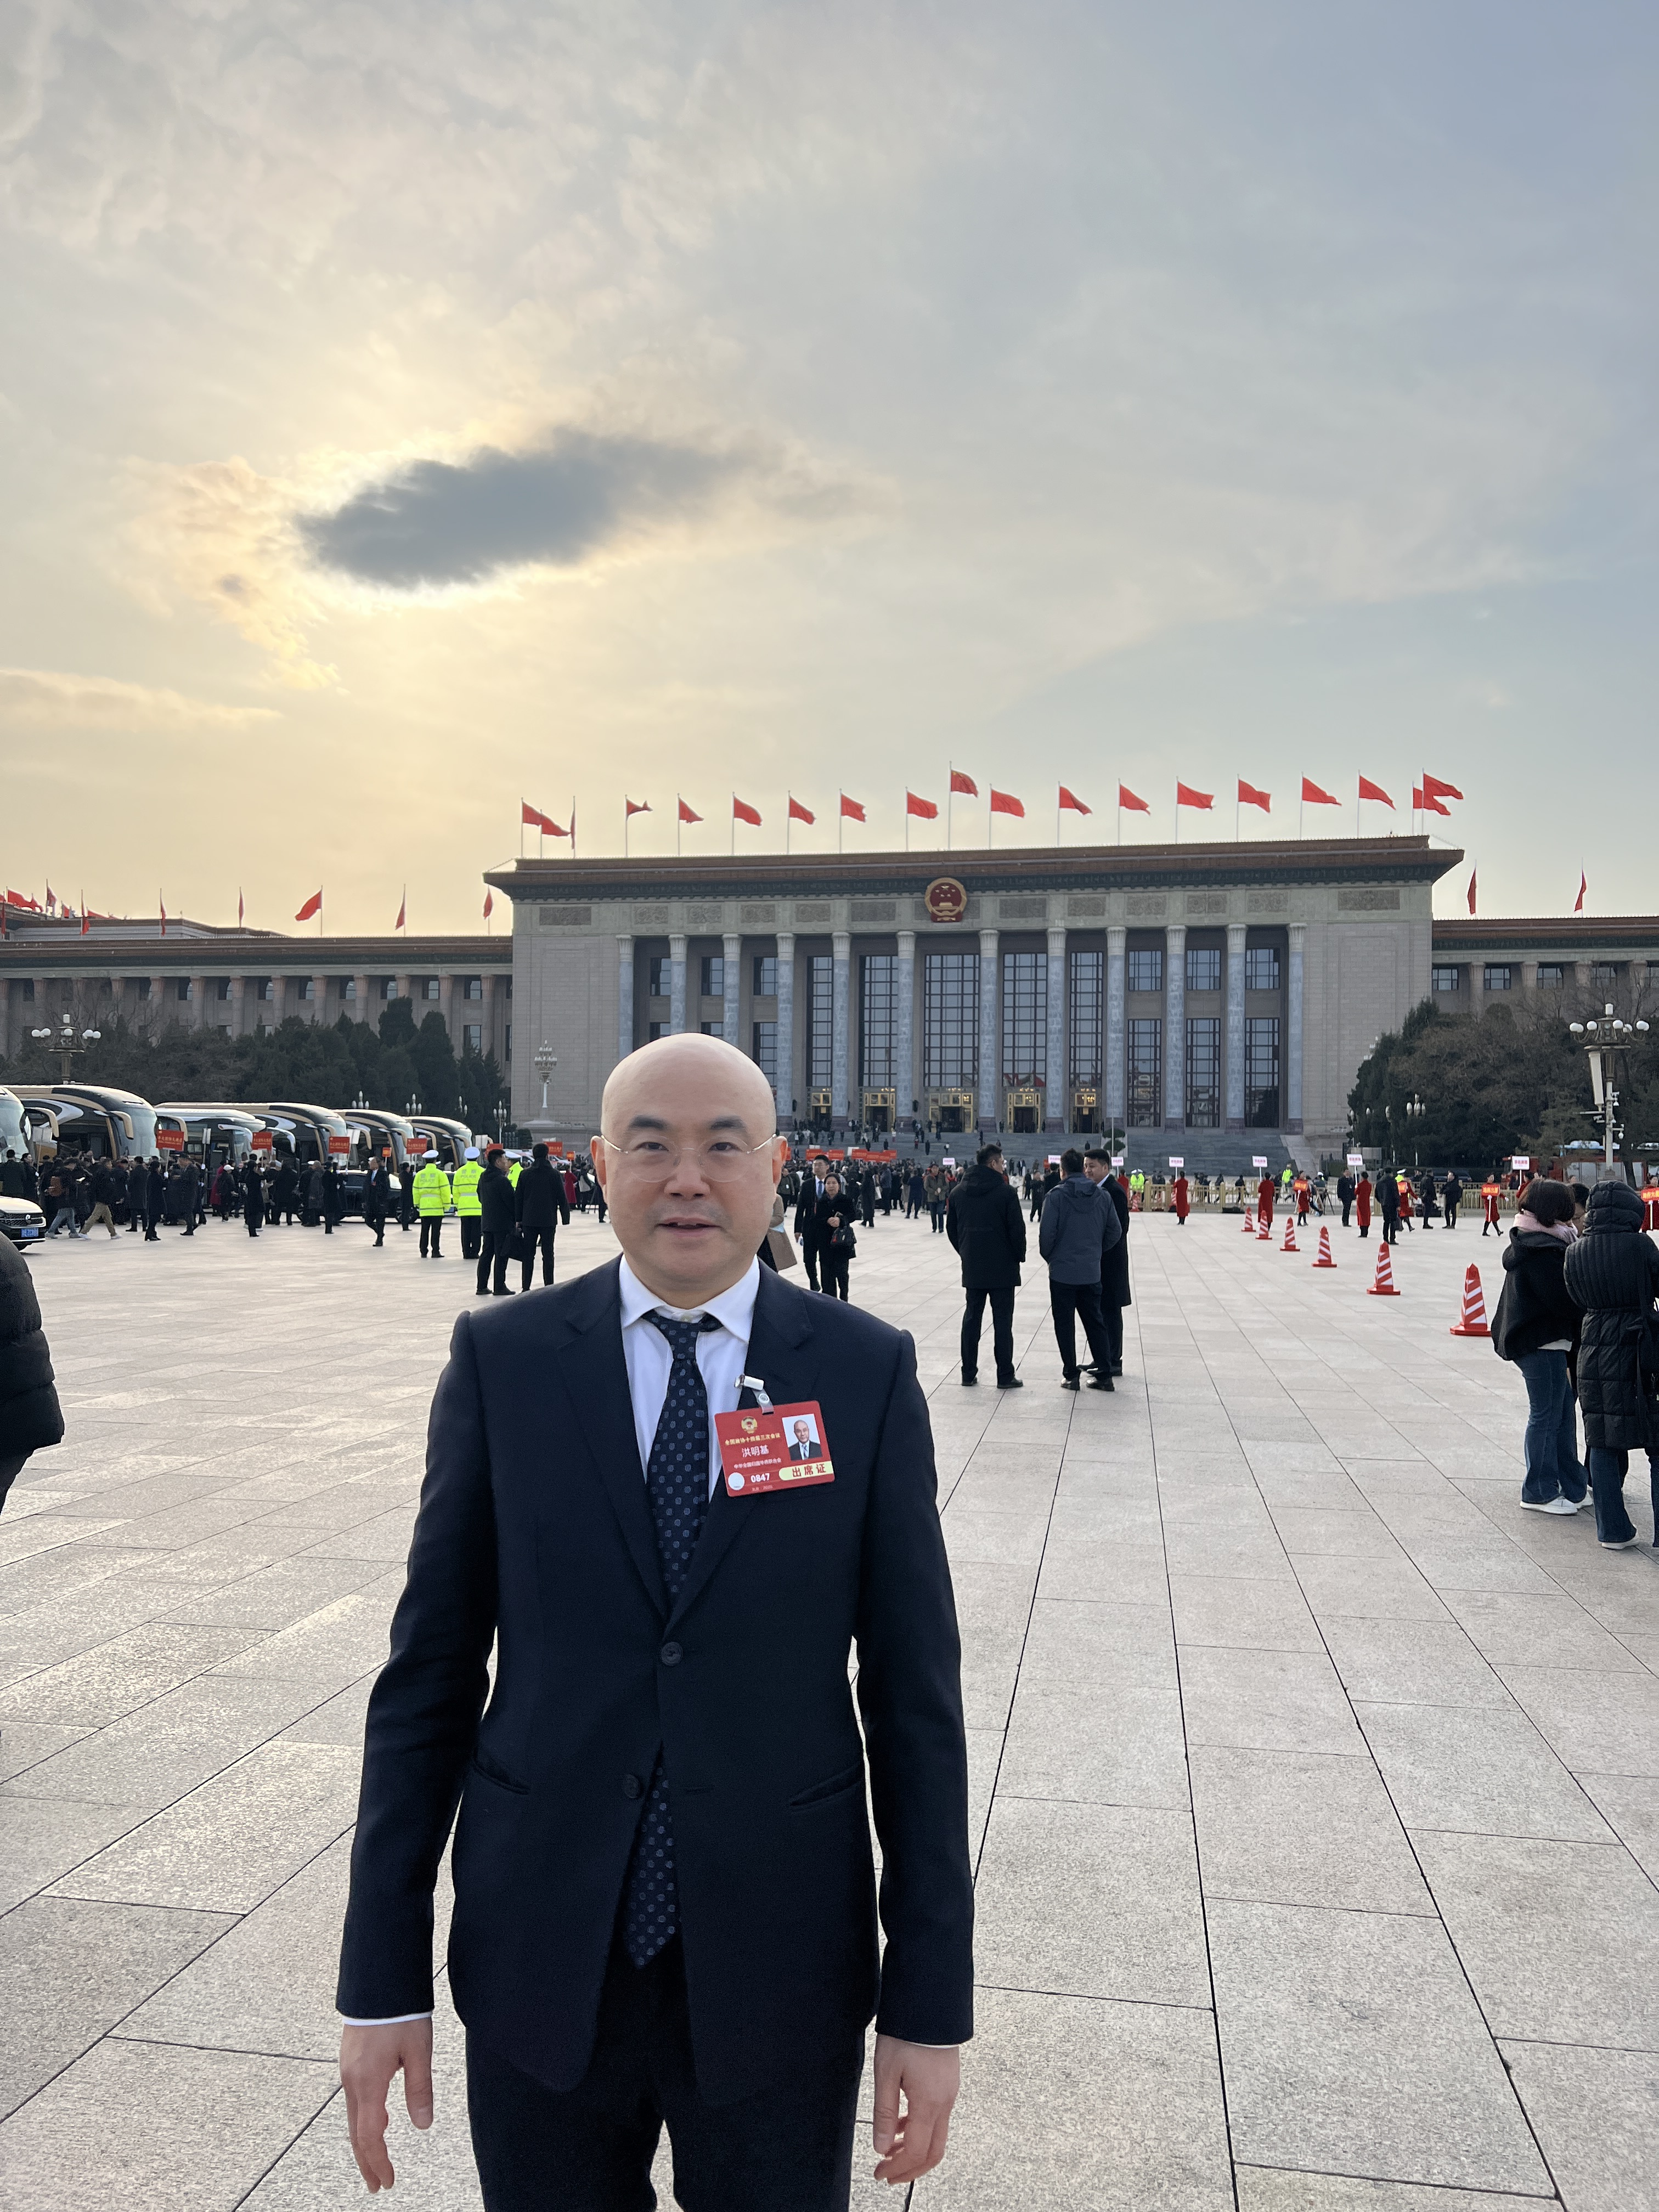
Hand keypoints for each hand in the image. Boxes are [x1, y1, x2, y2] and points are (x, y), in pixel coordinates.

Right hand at [340, 2019, 433, 2191]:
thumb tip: (422, 2124)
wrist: (380, 1982)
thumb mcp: (418, 2051)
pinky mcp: (350, 2060)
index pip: (369, 2136)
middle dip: (367, 2161)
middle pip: (355, 2133)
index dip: (378, 2162)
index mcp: (368, 2082)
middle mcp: (352, 2080)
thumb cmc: (399, 2012)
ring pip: (352, 2117)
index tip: (387, 2182)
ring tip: (375, 2161)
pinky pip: (353, 2100)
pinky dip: (361, 2120)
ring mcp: (348, 2070)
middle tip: (378, 2184)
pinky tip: (375, 2122)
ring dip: (363, 2142)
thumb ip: (419, 2089)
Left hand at [871, 2035, 958, 2184]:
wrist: (929, 2004)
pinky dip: (921, 2131)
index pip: (917, 2152)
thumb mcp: (886, 2073)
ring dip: (915, 2151)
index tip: (880, 2173)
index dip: (898, 2169)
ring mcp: (949, 2093)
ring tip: (891, 2152)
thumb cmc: (906, 2034)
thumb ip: (885, 2113)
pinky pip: (938, 2118)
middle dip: (911, 2169)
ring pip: (938, 2137)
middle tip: (888, 2174)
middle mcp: (945, 2102)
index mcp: (930, 2103)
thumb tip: (882, 2147)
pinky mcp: (948, 2083)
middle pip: (934, 2152)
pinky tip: (903, 2126)